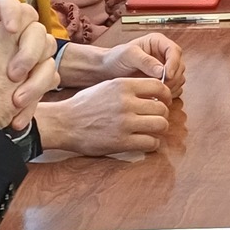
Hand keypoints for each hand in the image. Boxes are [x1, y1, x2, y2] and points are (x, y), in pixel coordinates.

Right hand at [35, 77, 173, 155]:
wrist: (64, 123)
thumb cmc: (85, 105)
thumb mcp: (106, 86)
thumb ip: (129, 88)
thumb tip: (153, 94)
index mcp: (123, 86)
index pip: (159, 87)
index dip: (166, 95)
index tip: (164, 102)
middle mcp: (126, 103)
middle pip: (162, 108)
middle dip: (163, 115)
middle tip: (156, 120)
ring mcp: (125, 123)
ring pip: (161, 125)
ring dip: (160, 129)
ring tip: (152, 131)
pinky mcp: (122, 142)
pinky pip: (151, 142)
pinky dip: (152, 144)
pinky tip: (145, 142)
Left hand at [101, 32, 184, 96]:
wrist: (107, 70)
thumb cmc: (115, 58)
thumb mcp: (128, 55)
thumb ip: (145, 61)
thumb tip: (162, 70)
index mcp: (158, 42)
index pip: (175, 51)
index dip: (174, 63)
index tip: (167, 75)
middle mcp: (164, 54)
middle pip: (180, 66)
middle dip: (172, 77)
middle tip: (160, 86)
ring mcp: (166, 68)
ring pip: (179, 78)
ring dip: (171, 86)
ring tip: (156, 91)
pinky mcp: (164, 81)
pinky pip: (174, 88)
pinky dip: (169, 93)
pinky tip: (157, 95)